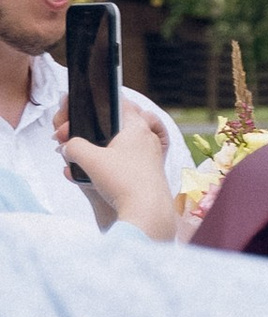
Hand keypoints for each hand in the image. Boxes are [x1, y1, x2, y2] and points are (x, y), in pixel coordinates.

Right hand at [58, 106, 178, 240]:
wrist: (147, 212)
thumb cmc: (124, 182)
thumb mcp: (90, 160)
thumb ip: (73, 147)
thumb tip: (67, 147)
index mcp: (137, 127)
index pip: (119, 104)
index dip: (98, 107)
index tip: (82, 115)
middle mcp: (147, 139)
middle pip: (117, 127)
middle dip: (92, 134)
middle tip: (73, 143)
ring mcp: (150, 157)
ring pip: (120, 147)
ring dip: (98, 153)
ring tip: (79, 163)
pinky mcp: (148, 175)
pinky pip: (125, 165)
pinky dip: (108, 168)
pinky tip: (90, 178)